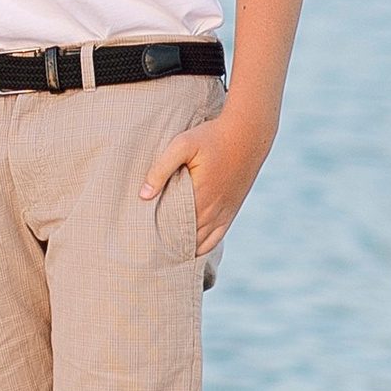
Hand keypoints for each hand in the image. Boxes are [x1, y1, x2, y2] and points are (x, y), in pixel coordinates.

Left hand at [139, 100, 273, 259]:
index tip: (142, 243)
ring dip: (184, 249)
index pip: (174, 228)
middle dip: (168, 246)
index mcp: (200, 196)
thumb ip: (161, 169)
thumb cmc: (211, 137)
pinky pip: (217, 238)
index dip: (158, 239)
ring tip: (164, 256)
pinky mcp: (231, 210)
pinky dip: (203, 247)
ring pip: (202, 242)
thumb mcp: (182, 145)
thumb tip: (143, 195)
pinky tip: (191, 252)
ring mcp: (224, 212)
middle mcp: (214, 210)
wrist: (248, 134)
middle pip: (187, 239)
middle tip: (147, 253)